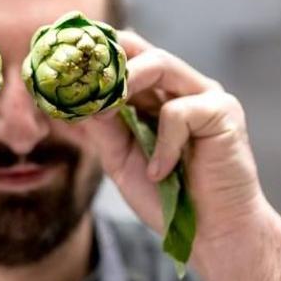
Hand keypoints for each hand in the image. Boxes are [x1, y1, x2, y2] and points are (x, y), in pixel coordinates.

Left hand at [83, 30, 268, 254]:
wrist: (209, 232)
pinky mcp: (223, 112)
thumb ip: (101, 127)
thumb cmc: (166, 196)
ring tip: (107, 108)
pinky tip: (160, 172)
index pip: (123, 56)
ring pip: (160, 64)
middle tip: (78, 74)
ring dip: (126, 82)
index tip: (58, 62)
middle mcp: (179, 86)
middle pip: (140, 47)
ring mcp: (204, 95)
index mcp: (154, 94)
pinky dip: (163, 143)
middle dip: (105, 58)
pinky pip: (179, 111)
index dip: (93, 54)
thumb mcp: (120, 158)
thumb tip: (72, 100)